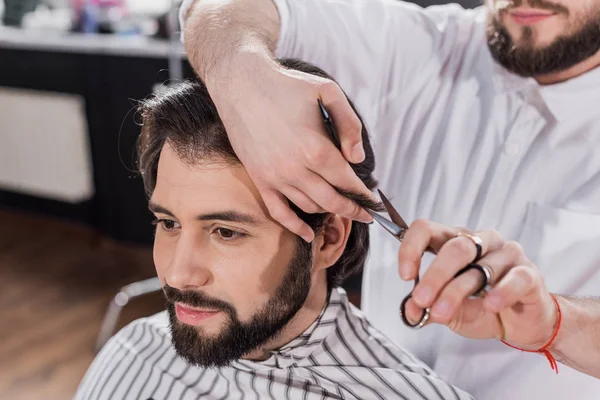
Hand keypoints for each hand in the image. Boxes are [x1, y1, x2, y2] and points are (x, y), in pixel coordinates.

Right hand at [205, 52, 373, 241]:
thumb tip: (357, 159)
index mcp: (316, 148)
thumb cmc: (286, 86)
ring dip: (329, 211)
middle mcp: (296, 168)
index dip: (363, 194)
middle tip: (366, 215)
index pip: (347, 181)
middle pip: (332, 200)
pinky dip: (295, 227)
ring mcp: (275, 177)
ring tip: (341, 210)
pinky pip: (279, 212)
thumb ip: (349, 125)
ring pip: (309, 207)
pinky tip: (308, 234)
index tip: (374, 202)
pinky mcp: (260, 179)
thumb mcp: (328, 92)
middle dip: (353, 210)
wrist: (241, 85)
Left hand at [398, 219, 557, 349]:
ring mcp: (507, 254)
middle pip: (454, 247)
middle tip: (421, 300)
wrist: (522, 325)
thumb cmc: (483, 308)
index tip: (405, 275)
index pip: (427, 229)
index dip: (412, 248)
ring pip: (479, 266)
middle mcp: (481, 241)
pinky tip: (489, 305)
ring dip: (456, 291)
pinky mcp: (529, 273)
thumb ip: (429, 308)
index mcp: (455, 241)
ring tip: (442, 313)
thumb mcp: (449, 311)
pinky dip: (500, 292)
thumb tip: (411, 311)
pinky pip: (514, 278)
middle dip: (434, 275)